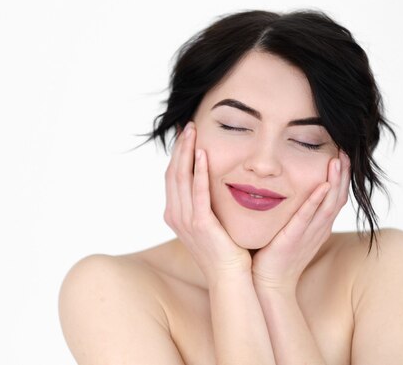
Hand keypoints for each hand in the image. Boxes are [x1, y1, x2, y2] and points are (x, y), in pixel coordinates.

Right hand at [164, 122, 251, 280]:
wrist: (230, 277)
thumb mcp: (208, 223)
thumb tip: (211, 183)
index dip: (177, 154)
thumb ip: (204, 203)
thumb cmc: (224, 251)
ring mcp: (185, 220)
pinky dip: (199, 171)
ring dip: (187, 152)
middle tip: (188, 125)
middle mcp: (175, 215)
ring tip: (193, 131)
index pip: (172, 177)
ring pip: (181, 177)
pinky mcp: (200, 223)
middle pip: (173, 173)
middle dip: (180, 147)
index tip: (186, 135)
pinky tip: (204, 153)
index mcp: (175, 214)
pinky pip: (198, 191)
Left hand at [251, 150, 350, 293]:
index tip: (341, 155)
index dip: (341, 177)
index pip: (335, 197)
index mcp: (318, 226)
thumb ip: (293, 211)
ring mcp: (308, 234)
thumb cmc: (274, 255)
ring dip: (334, 182)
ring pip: (328, 205)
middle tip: (345, 150)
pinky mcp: (294, 239)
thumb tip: (286, 188)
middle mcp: (318, 229)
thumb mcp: (290, 229)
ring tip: (337, 160)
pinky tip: (321, 186)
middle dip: (343, 174)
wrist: (268, 283)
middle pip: (337, 197)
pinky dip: (316, 202)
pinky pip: (307, 218)